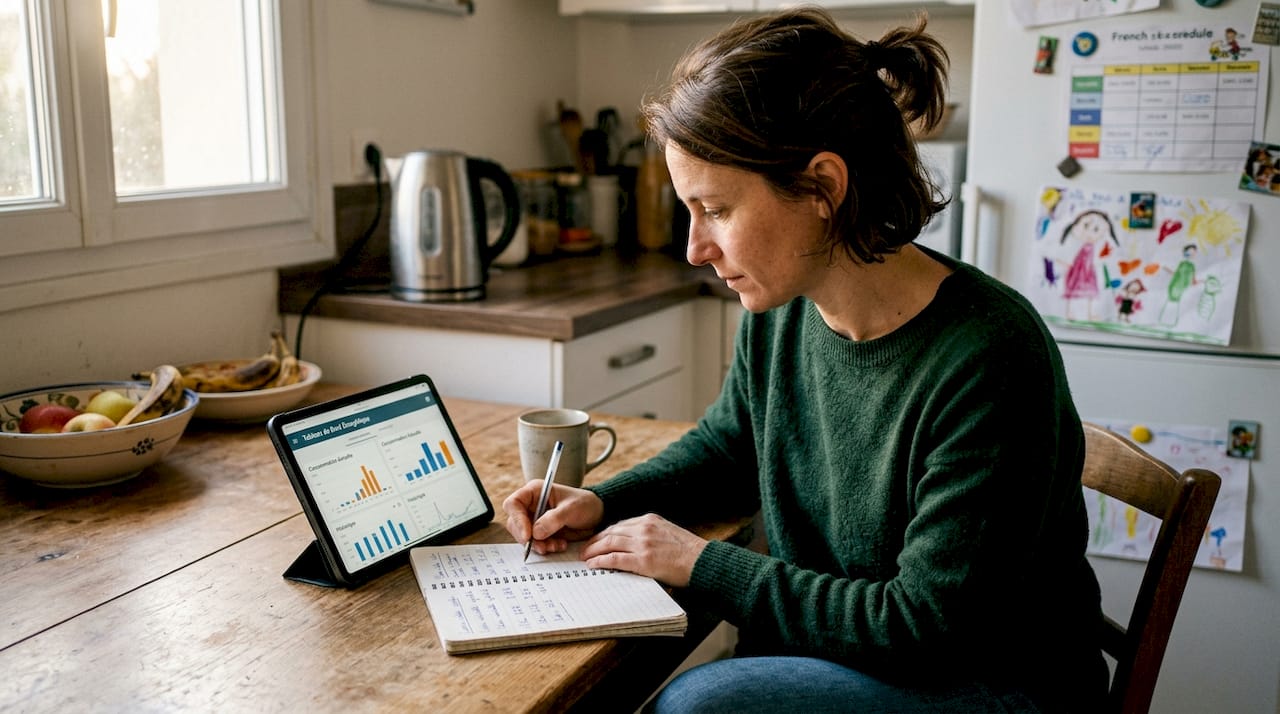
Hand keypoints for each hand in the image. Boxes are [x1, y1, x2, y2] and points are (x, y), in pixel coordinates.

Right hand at [502, 481, 603, 554]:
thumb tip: (536, 533)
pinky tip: (559, 545)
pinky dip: (545, 547)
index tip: (528, 535)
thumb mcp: (571, 509)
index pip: (514, 504)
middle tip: (542, 545)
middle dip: (527, 537)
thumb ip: (553, 519)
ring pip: (523, 536)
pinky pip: (535, 543)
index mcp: (535, 492)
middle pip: (515, 523)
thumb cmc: (585, 504)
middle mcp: (531, 505)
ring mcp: (534, 519)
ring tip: (555, 545)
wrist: (596, 516)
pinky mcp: (541, 532)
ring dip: (538, 545)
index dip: (517, 520)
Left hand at [580, 514, 707, 586]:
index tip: (596, 539)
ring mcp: (643, 544)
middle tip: (584, 549)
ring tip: (585, 557)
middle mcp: (644, 528)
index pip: (620, 525)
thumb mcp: (668, 533)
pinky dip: (601, 561)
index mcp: (650, 520)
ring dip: (594, 550)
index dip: (605, 533)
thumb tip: (633, 544)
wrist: (702, 561)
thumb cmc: (688, 552)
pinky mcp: (644, 560)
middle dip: (595, 540)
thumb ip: (650, 534)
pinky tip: (594, 564)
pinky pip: (615, 559)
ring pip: (610, 543)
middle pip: (611, 532)